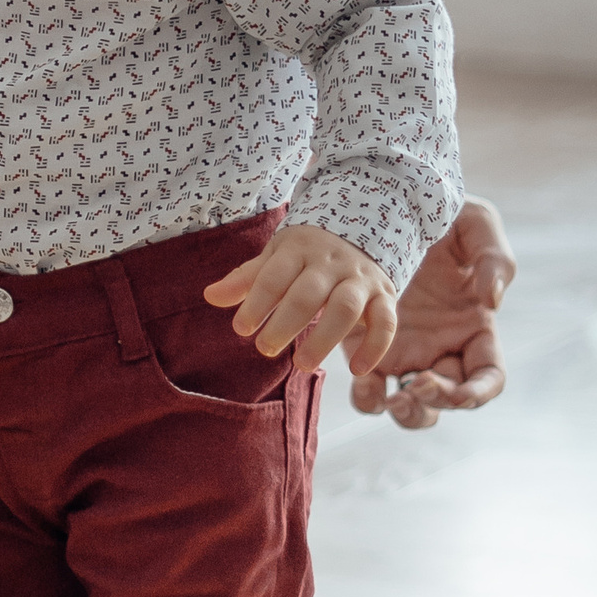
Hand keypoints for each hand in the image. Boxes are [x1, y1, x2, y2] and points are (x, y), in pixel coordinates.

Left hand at [204, 223, 397, 375]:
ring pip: (346, 308)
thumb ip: (247, 278)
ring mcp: (361, 279)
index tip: (241, 328)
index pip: (274, 276)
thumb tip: (210, 296)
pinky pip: (386, 321)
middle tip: (264, 349)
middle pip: (308, 294)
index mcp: (299, 250)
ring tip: (301, 365)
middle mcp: (332, 263)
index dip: (257, 303)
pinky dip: (375, 346)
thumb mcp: (277, 256)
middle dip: (285, 323)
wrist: (363, 227)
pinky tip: (358, 369)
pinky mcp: (385, 295)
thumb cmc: (309, 252)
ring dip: (324, 338)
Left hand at [349, 197, 513, 428]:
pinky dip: (366, 396)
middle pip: (447, 400)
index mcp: (474, 329)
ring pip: (408, 404)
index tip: (459, 394)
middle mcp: (441, 348)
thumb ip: (496, 260)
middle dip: (435, 406)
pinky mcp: (366, 344)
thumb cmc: (444, 215)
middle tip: (416, 388)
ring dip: (404, 412)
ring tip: (392, 399)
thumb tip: (492, 301)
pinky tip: (360, 383)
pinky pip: (368, 385)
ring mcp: (404, 350)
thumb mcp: (477, 225)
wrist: (389, 201)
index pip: (488, 379)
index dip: (478, 395)